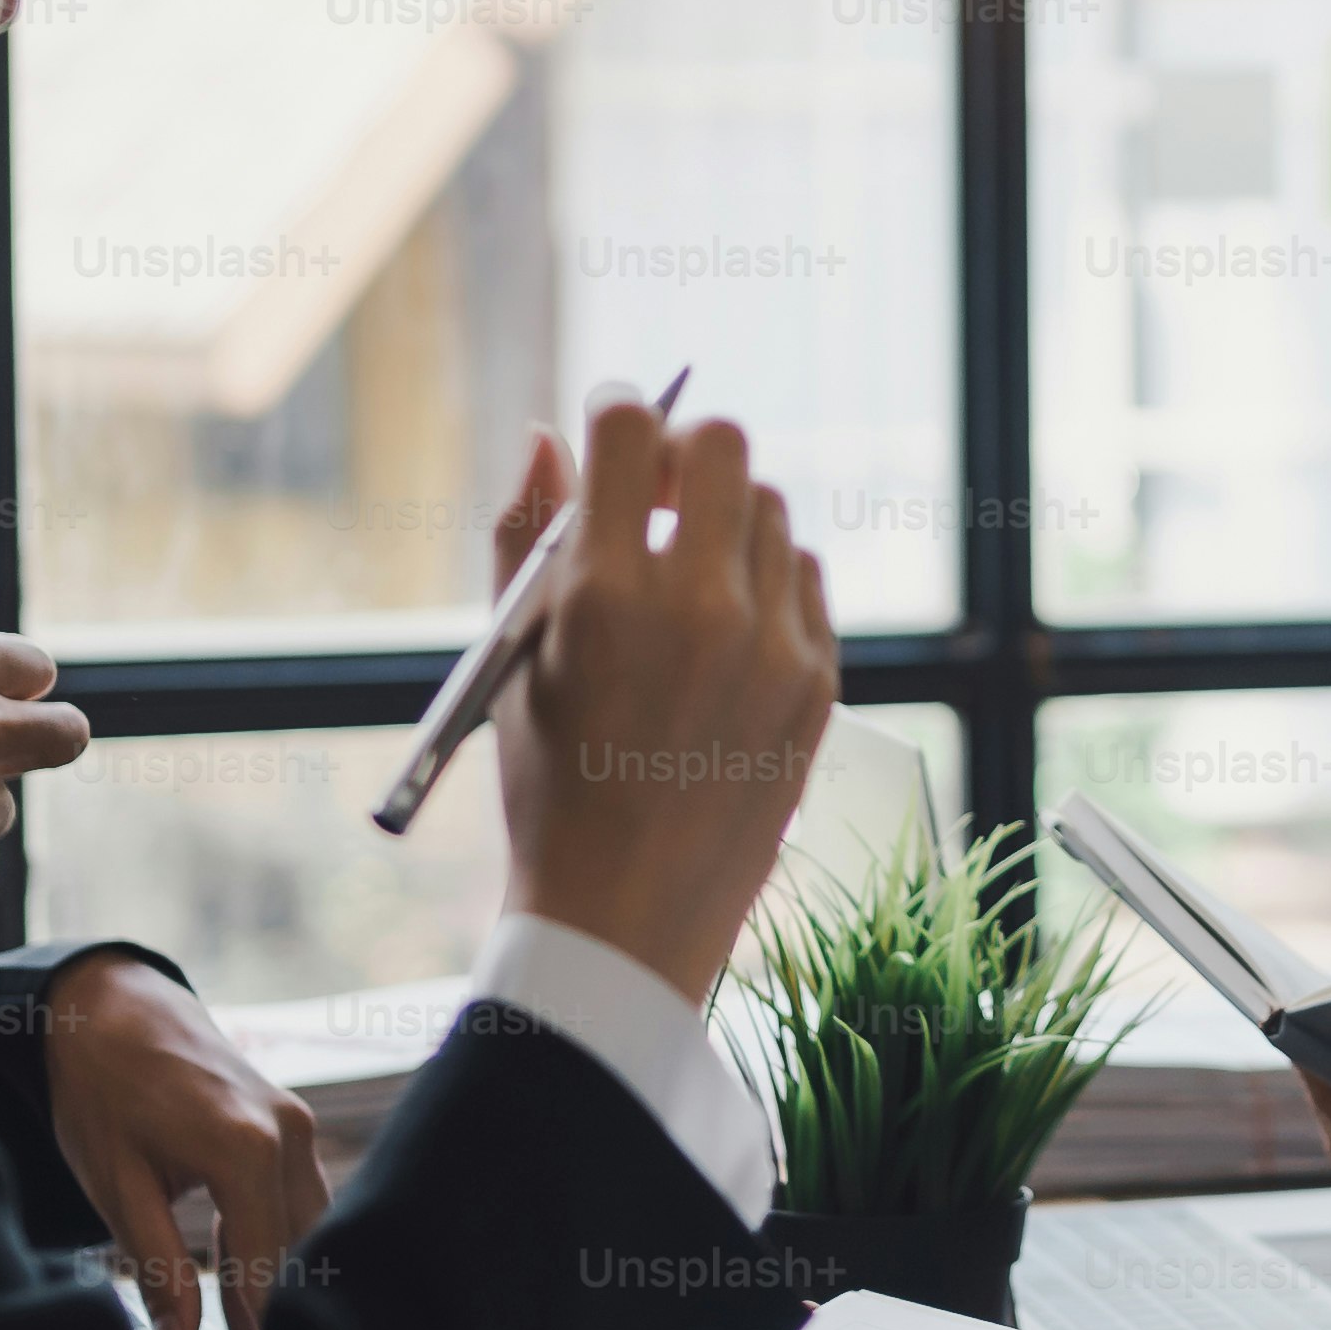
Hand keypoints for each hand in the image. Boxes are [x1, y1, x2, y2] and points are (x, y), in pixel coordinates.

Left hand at [39, 955, 330, 1329]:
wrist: (113, 1007)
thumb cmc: (104, 1092)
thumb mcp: (117, 1184)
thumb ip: (156, 1267)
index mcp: (245, 1148)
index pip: (267, 1260)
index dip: (257, 1319)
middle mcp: (288, 1133)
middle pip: (299, 1244)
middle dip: (279, 1300)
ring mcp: (297, 1122)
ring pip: (308, 1221)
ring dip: (282, 1268)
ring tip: (251, 1323)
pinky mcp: (293, 1120)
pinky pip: (301, 1192)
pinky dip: (278, 1232)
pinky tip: (244, 1262)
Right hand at [492, 399, 837, 1001]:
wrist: (626, 917)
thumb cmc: (550, 787)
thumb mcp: (510, 660)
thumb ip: (523, 535)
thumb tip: (550, 435)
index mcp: (604, 596)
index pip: (629, 429)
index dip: (613, 412)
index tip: (607, 430)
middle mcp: (700, 607)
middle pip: (721, 445)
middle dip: (680, 454)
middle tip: (650, 497)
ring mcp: (773, 644)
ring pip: (769, 508)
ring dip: (723, 520)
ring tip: (681, 579)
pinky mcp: (820, 680)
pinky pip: (804, 576)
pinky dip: (766, 579)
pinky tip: (725, 629)